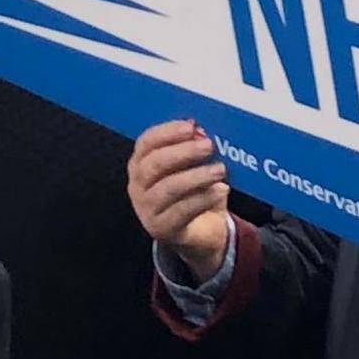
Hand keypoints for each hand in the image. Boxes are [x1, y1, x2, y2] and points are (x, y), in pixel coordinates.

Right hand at [128, 120, 230, 282]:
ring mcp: (146, 209)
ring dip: (196, 176)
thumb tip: (202, 133)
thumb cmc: (194, 193)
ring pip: (168, 188)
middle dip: (182, 152)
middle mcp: (137, 185)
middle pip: (154, 164)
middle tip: (208, 146)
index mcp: (140, 164)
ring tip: (220, 170)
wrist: (201, 232)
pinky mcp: (162, 228)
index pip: (146, 142)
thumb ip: (195, 149)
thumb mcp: (194, 167)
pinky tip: (221, 190)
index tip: (190, 126)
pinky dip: (204, 198)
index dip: (167, 132)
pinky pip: (182, 211)